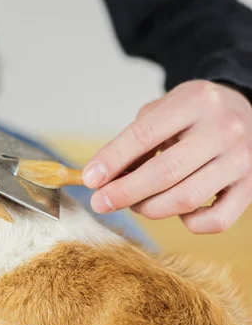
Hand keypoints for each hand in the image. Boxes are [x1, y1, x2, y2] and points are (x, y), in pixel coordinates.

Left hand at [83, 80, 251, 233]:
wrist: (245, 109)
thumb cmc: (193, 115)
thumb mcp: (162, 112)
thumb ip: (133, 141)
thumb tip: (102, 179)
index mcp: (195, 102)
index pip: (144, 135)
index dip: (112, 160)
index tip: (90, 179)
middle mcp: (223, 129)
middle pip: (164, 172)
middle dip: (124, 193)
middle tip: (100, 202)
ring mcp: (241, 160)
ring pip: (186, 199)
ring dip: (149, 208)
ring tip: (134, 203)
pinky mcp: (251, 187)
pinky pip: (215, 221)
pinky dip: (188, 223)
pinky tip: (176, 210)